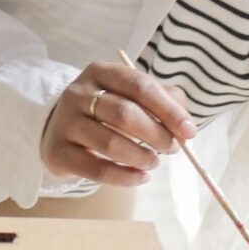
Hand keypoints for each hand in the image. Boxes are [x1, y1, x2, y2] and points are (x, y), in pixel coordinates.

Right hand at [41, 59, 196, 186]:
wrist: (59, 130)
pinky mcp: (59, 152)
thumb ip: (162, 100)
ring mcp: (66, 122)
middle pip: (124, 113)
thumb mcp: (130, 96)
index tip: (189, 131)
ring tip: (154, 162)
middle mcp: (78, 93)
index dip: (168, 110)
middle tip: (173, 148)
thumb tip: (186, 125)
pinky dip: (125, 177)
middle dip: (156, 134)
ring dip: (141, 157)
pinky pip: (97, 169)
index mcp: (101, 72)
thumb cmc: (105, 112)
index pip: (140, 86)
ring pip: (110, 143)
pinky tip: (141, 177)